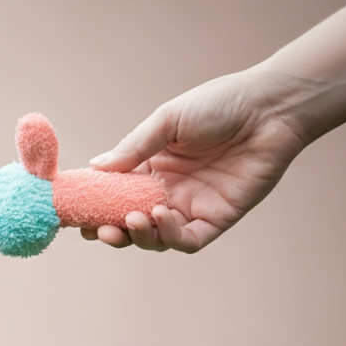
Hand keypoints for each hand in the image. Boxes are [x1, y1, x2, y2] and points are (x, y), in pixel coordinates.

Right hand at [84, 70, 311, 252]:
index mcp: (150, 167)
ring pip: (155, 238)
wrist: (270, 108)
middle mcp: (167, 191)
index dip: (93, 207)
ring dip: (137, 236)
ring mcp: (191, 207)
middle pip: (129, 223)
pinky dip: (168, 237)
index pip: (113, 195)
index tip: (74, 213)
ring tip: (131, 220)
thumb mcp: (168, 120)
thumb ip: (133, 147)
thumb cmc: (220, 104)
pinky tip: (160, 217)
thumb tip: (94, 167)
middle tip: (97, 230)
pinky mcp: (217, 218)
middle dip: (110, 231)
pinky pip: (186, 240)